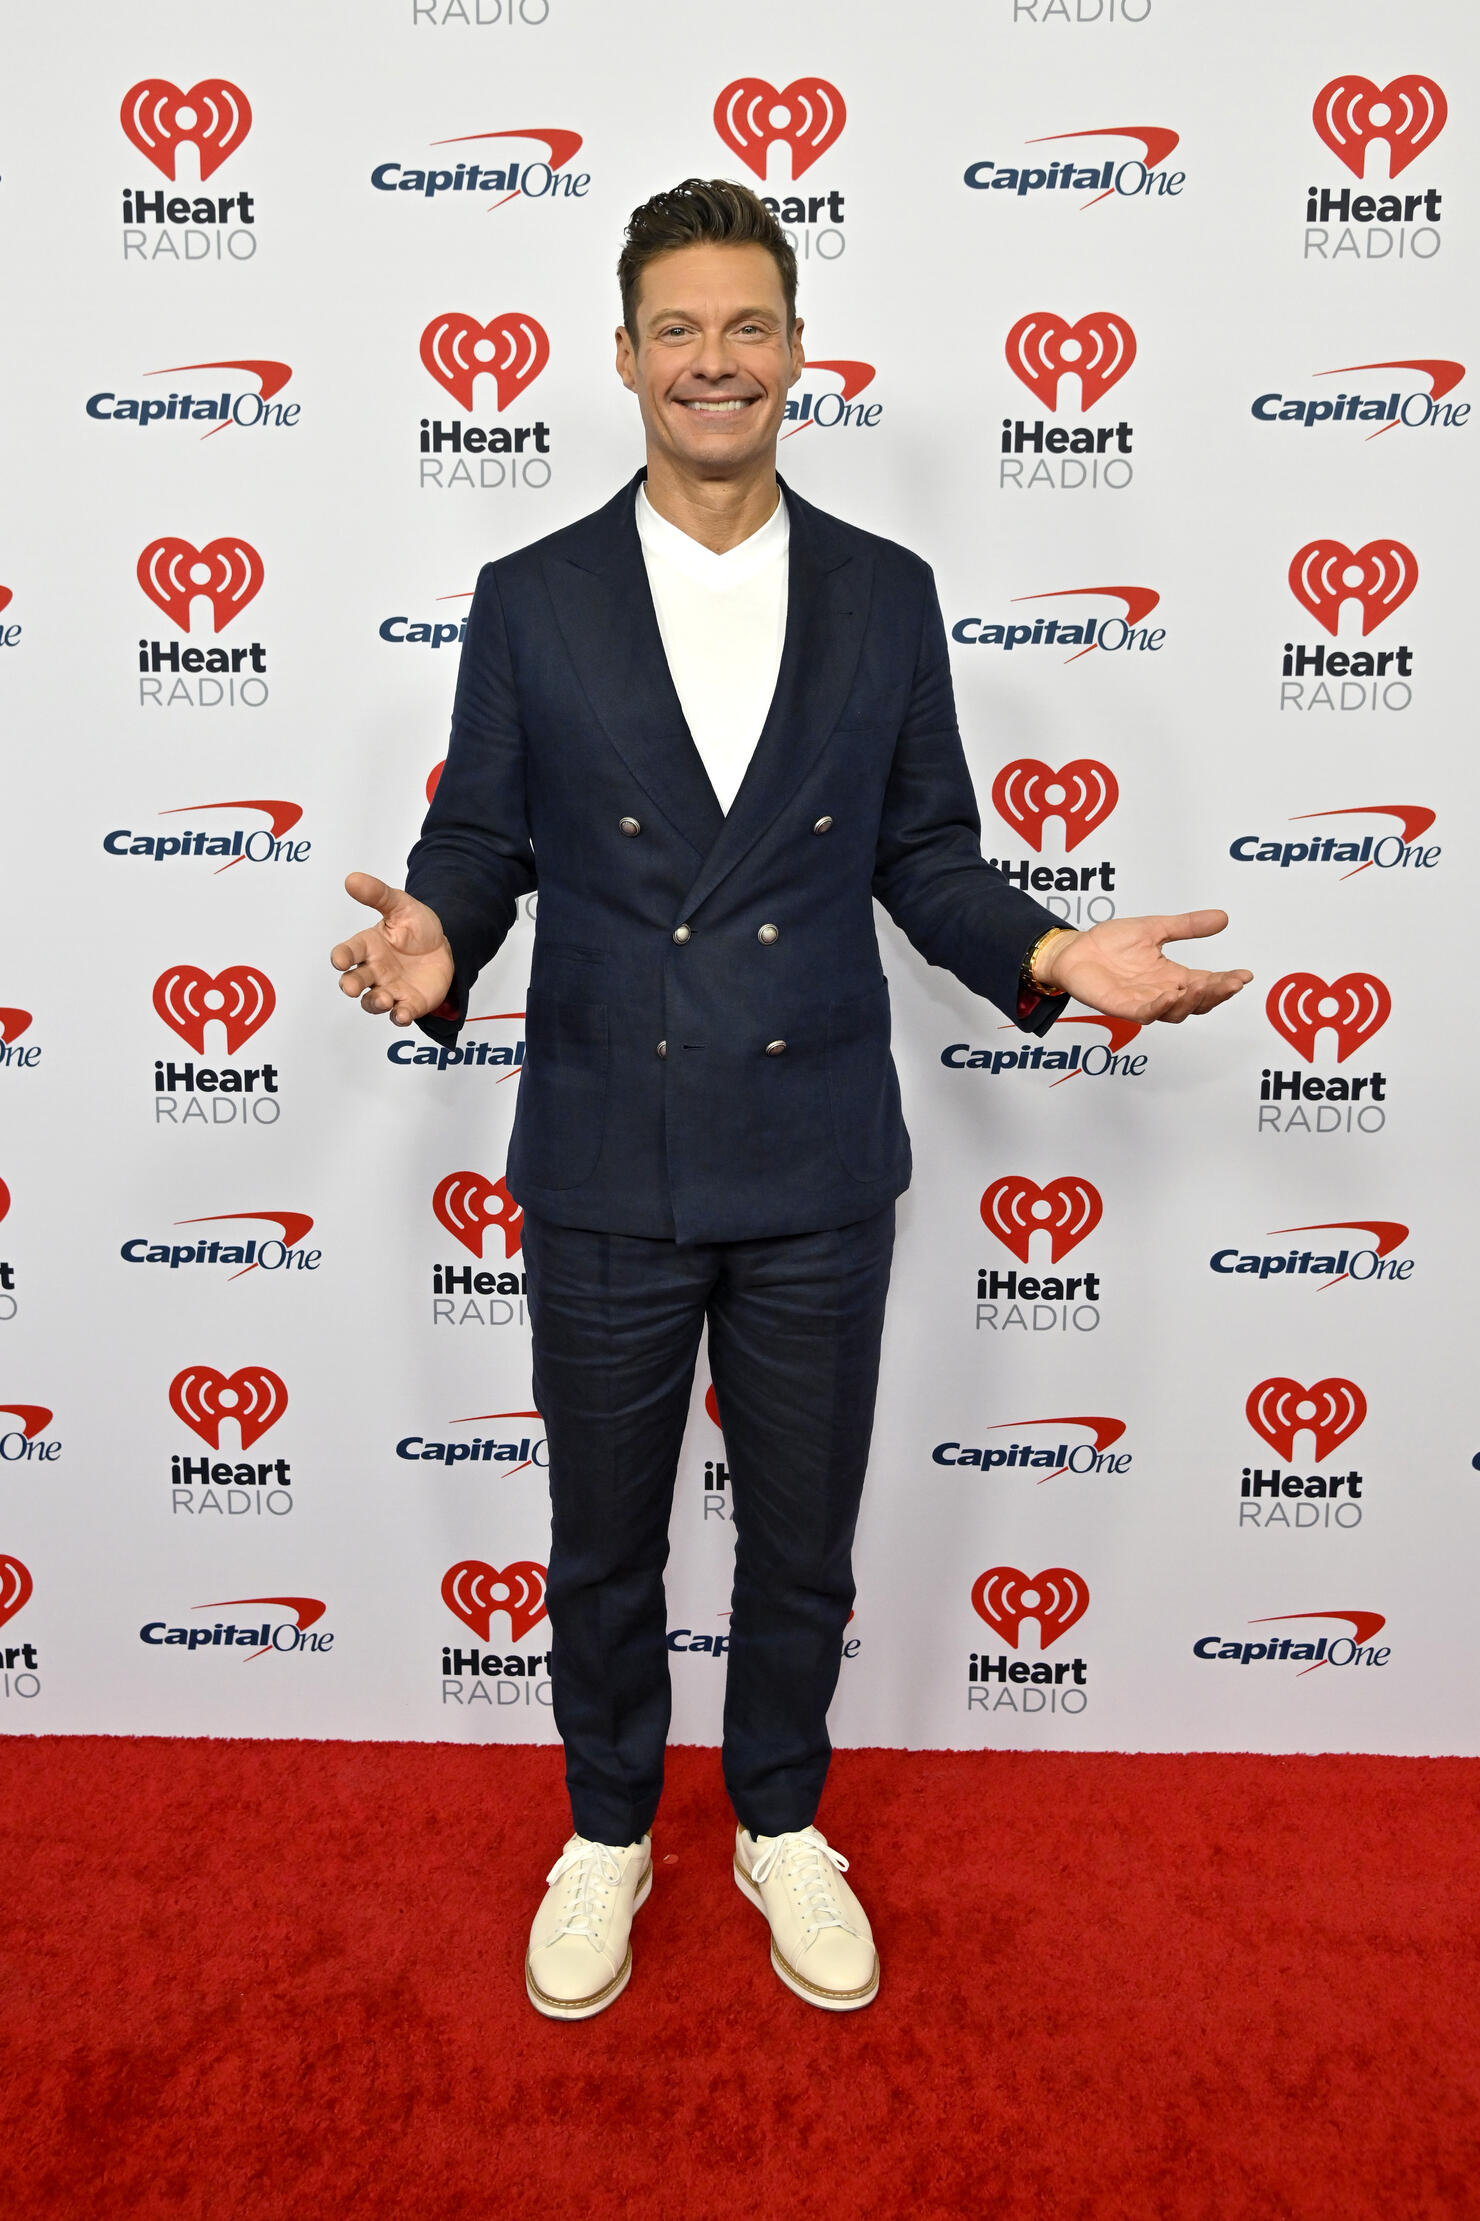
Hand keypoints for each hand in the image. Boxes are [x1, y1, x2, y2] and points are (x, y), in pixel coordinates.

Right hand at [330, 873, 454, 1026]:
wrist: (444, 946)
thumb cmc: (415, 927)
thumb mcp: (400, 905)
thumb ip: (378, 894)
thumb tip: (352, 879)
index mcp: (368, 946)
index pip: (348, 952)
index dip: (341, 957)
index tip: (339, 960)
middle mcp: (374, 970)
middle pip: (354, 981)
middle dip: (350, 985)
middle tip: (350, 986)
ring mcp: (390, 989)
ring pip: (373, 1002)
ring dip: (374, 1003)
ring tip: (383, 1000)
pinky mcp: (409, 1003)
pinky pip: (400, 1013)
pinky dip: (399, 1016)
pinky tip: (402, 1014)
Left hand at [1036, 910, 1251, 1024]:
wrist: (1074, 948)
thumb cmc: (1110, 942)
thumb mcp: (1155, 928)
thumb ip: (1187, 926)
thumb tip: (1222, 918)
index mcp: (1171, 976)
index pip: (1206, 984)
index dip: (1226, 982)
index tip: (1244, 974)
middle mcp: (1160, 992)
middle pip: (1197, 1003)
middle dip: (1216, 994)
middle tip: (1231, 982)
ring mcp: (1142, 1002)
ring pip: (1175, 1013)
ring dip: (1191, 1001)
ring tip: (1203, 985)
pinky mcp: (1121, 1007)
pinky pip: (1144, 1013)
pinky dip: (1159, 1007)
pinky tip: (1170, 996)